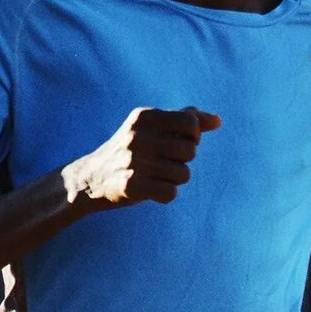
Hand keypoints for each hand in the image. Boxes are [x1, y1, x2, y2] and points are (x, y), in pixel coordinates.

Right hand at [63, 106, 218, 210]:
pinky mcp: (131, 186)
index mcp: (144, 117)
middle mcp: (138, 136)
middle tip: (163, 162)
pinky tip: (150, 189)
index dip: (193, 137)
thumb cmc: (131, 150)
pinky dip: (165, 194)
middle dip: (183, 160)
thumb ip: (182, 121)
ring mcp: (134, 161)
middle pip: (190, 151)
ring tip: (154, 175)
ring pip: (183, 174)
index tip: (180, 142)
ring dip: (174, 179)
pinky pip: (171, 193)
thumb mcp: (151, 128)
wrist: (92, 177)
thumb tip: (218, 120)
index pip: (191, 123)